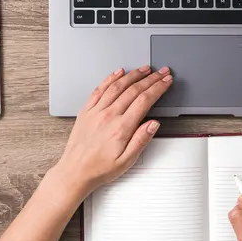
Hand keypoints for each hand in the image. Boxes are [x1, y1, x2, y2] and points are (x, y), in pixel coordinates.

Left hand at [51, 66, 171, 198]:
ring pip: (118, 86)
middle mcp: (108, 115)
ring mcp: (96, 111)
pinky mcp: (86, 111)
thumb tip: (153, 124)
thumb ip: (141, 140)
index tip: (166, 81)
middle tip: (161, 71)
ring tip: (144, 69)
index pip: (144, 100)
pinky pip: (99, 89)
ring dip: (133, 75)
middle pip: (134, 90)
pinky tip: (118, 73)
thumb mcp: (126, 161)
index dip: (158, 88)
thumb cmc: (99, 168)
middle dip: (151, 78)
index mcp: (121, 128)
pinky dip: (110, 78)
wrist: (75, 171)